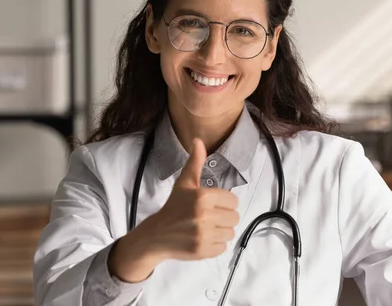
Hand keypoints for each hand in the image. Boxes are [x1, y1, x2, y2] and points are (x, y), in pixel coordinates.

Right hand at [144, 137, 240, 260]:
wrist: (157, 234)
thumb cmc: (174, 206)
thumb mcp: (184, 183)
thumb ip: (195, 162)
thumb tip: (198, 140)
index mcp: (203, 196)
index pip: (233, 201)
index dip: (224, 203)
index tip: (211, 205)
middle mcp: (204, 215)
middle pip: (234, 218)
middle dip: (223, 217)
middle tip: (208, 217)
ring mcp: (203, 234)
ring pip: (230, 233)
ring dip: (221, 231)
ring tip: (206, 228)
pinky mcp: (202, 251)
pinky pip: (223, 247)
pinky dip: (215, 245)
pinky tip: (203, 238)